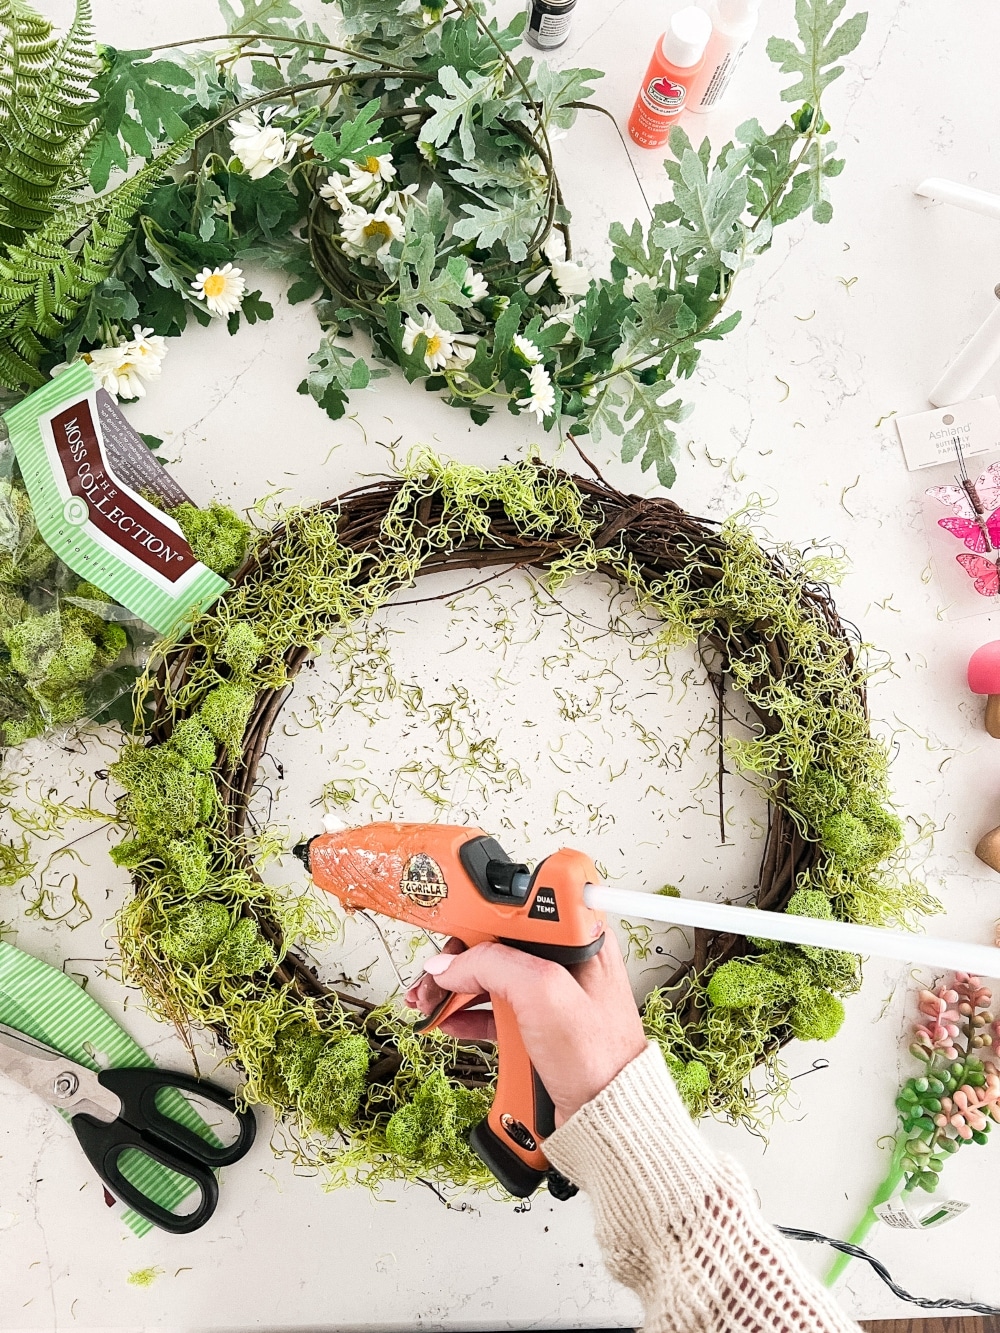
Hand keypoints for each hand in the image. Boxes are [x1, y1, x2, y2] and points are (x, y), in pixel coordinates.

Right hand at [404, 931, 647, 1126]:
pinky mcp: (540, 1024)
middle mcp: (565, 961)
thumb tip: (451, 964)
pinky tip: (447, 1019)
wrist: (607, 1117)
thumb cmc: (598, 1057)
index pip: (517, 910)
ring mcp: (551, 994)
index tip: (447, 924)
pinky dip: (467, 1012)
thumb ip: (494, 966)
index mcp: (577, 939)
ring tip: (428, 1002)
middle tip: (431, 978)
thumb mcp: (544, 995)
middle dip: (457, 960)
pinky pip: (496, 1008)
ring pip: (491, 977)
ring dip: (454, 988)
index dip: (478, 916)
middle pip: (496, 944)